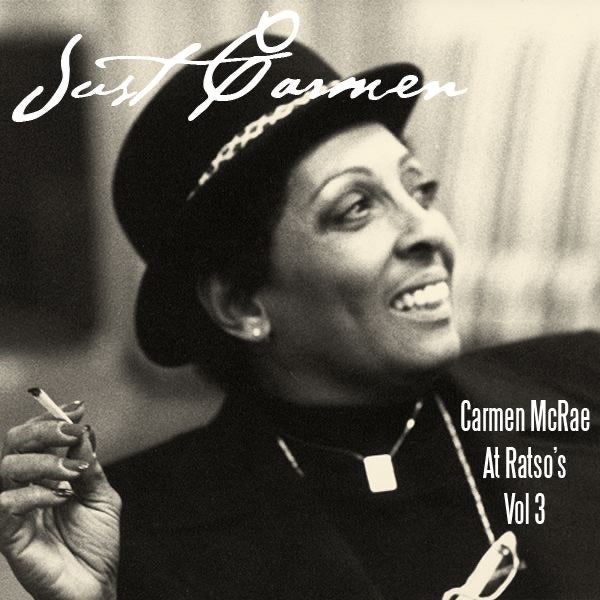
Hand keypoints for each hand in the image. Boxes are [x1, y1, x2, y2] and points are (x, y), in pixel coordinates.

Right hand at [0, 402, 120, 599]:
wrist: (94, 586)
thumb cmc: (95, 544)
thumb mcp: (101, 496)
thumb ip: (90, 465)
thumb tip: (83, 430)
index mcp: (46, 475)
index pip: (36, 437)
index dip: (53, 418)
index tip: (78, 409)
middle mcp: (26, 487)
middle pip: (14, 443)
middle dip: (43, 430)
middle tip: (70, 431)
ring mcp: (15, 510)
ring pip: (8, 467)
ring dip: (44, 461)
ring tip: (72, 472)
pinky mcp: (8, 535)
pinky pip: (5, 504)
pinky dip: (35, 493)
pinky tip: (61, 497)